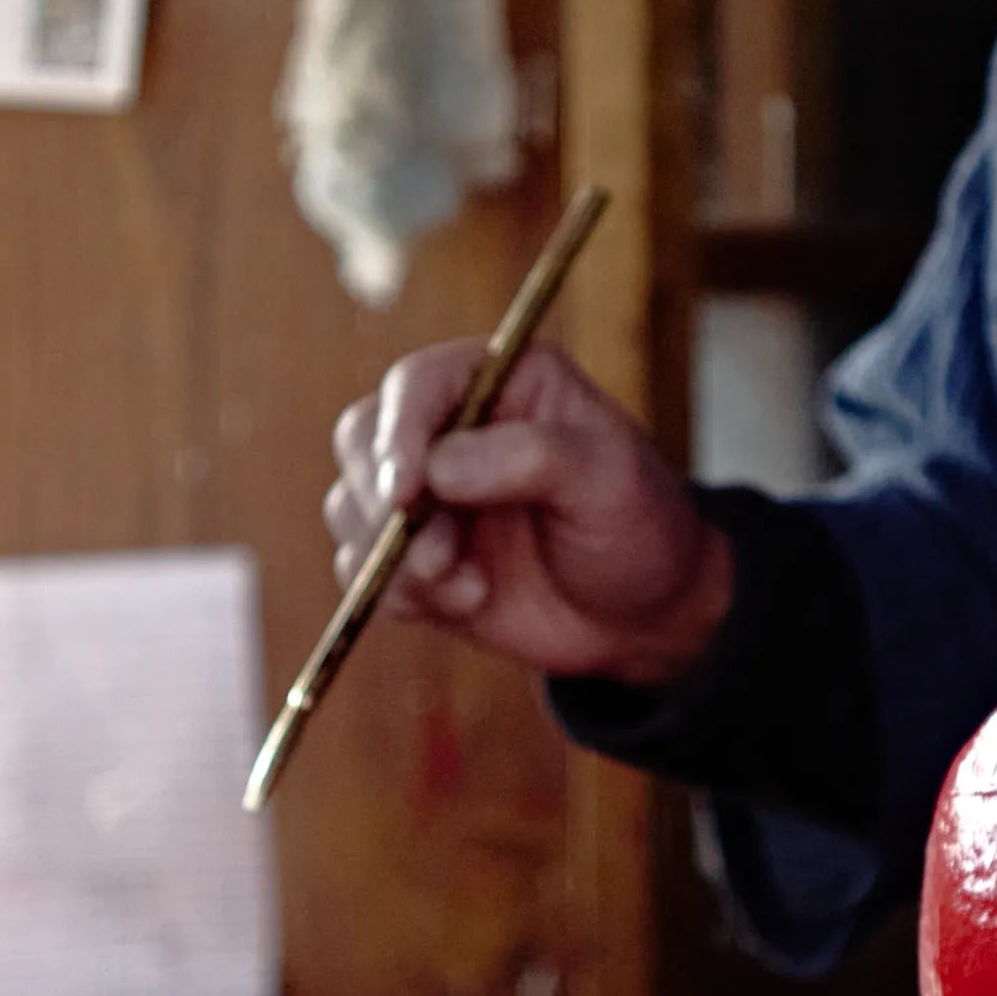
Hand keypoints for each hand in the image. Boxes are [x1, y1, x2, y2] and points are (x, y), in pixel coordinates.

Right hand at [322, 343, 732, 689]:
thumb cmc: (638, 525)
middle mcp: (449, 429)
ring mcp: (425, 494)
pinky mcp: (411, 555)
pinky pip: (362, 569)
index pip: (417, 385)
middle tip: (439, 557)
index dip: (398, 434)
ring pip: (352, 510)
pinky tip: (469, 600)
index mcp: (498, 381)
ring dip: (397, 560)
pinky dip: (402, 594)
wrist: (644, 614)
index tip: (406, 493)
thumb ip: (532, 457)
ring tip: (472, 587)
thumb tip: (440, 467)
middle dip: (385, 507)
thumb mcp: (609, 478)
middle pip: (361, 441)